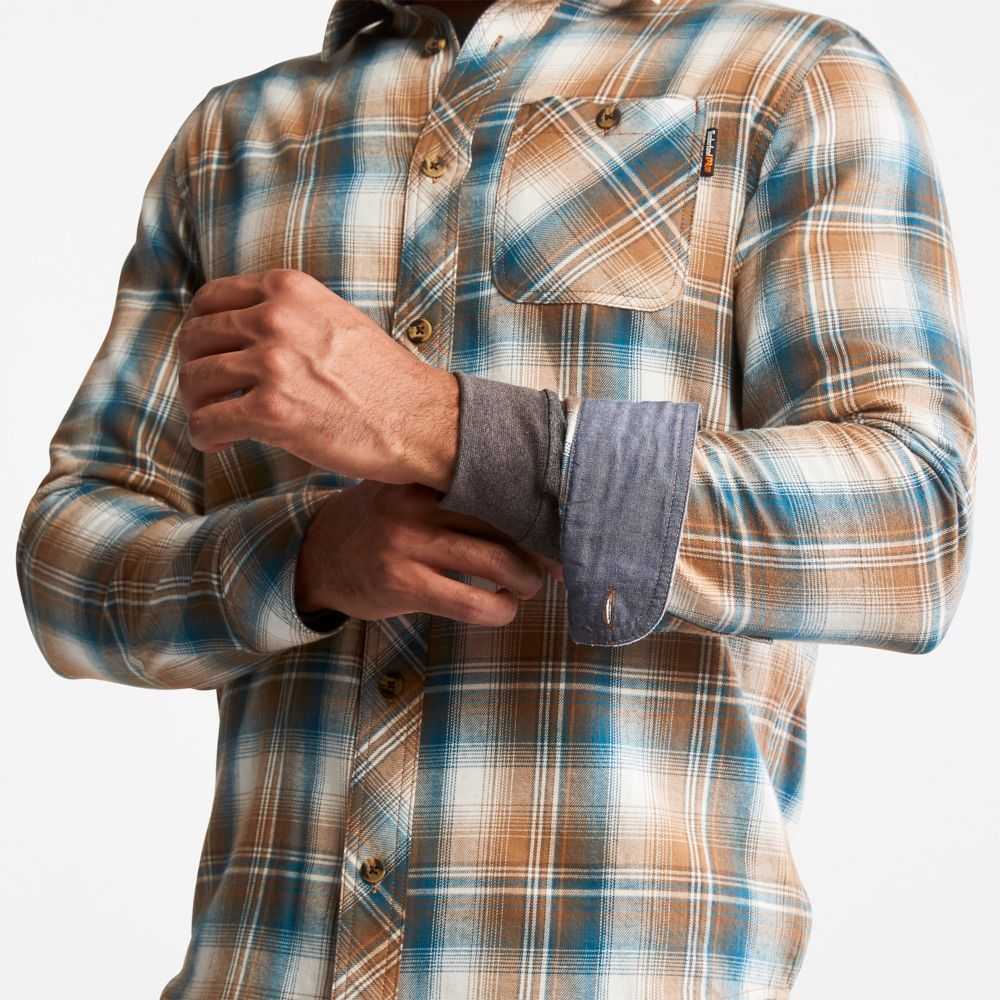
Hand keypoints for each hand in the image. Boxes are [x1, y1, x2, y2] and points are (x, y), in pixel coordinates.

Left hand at [176, 268, 458, 488]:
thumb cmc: (383, 379)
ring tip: (214, 425)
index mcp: (289, 289)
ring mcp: (272, 363)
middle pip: (196, 339)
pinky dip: (204, 437)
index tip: (207, 357)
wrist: (421, 419)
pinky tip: (217, 445)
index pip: (210, 299)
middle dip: (194, 372)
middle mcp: (275, 318)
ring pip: (195, 380)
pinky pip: (208, 422)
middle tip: (207, 398)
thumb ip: (288, 315)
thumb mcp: (334, 319)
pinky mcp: (272, 410)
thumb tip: (237, 331)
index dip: (199, 332)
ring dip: (197, 407)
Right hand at [295, 480, 562, 627]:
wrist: (320, 554)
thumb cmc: (384, 520)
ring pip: (494, 560)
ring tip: (528, 586)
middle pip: (504, 520)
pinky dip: (498, 609)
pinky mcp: (402, 584)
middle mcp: (418, 502)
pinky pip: (469, 601)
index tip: (562, 521)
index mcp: (427, 474)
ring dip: (525, 580)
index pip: (497, 483)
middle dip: (539, 547)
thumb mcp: (412, 488)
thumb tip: (535, 502)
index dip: (536, 506)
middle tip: (553, 563)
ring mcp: (407, 542)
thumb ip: (458, 486)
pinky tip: (502, 608)